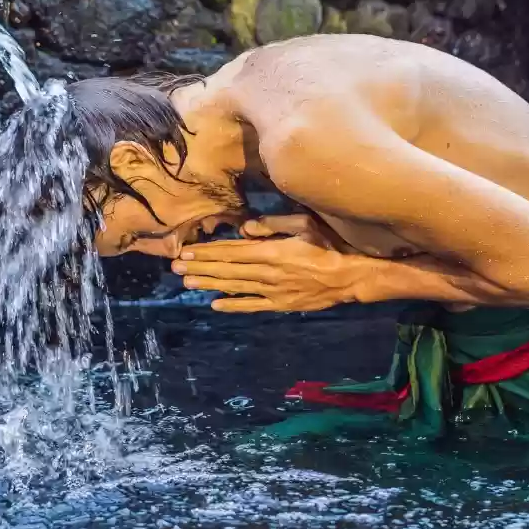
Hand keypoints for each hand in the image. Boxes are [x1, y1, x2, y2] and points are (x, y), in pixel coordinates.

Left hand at [172, 214, 361, 312]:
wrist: (352, 277)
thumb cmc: (331, 245)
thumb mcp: (305, 224)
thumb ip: (274, 224)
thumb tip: (245, 227)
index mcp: (272, 251)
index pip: (231, 251)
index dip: (207, 252)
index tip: (187, 251)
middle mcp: (268, 273)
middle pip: (227, 270)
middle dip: (200, 268)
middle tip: (176, 268)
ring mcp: (274, 291)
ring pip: (235, 287)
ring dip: (210, 284)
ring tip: (188, 283)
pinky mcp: (282, 304)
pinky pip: (253, 305)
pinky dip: (233, 305)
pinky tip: (216, 304)